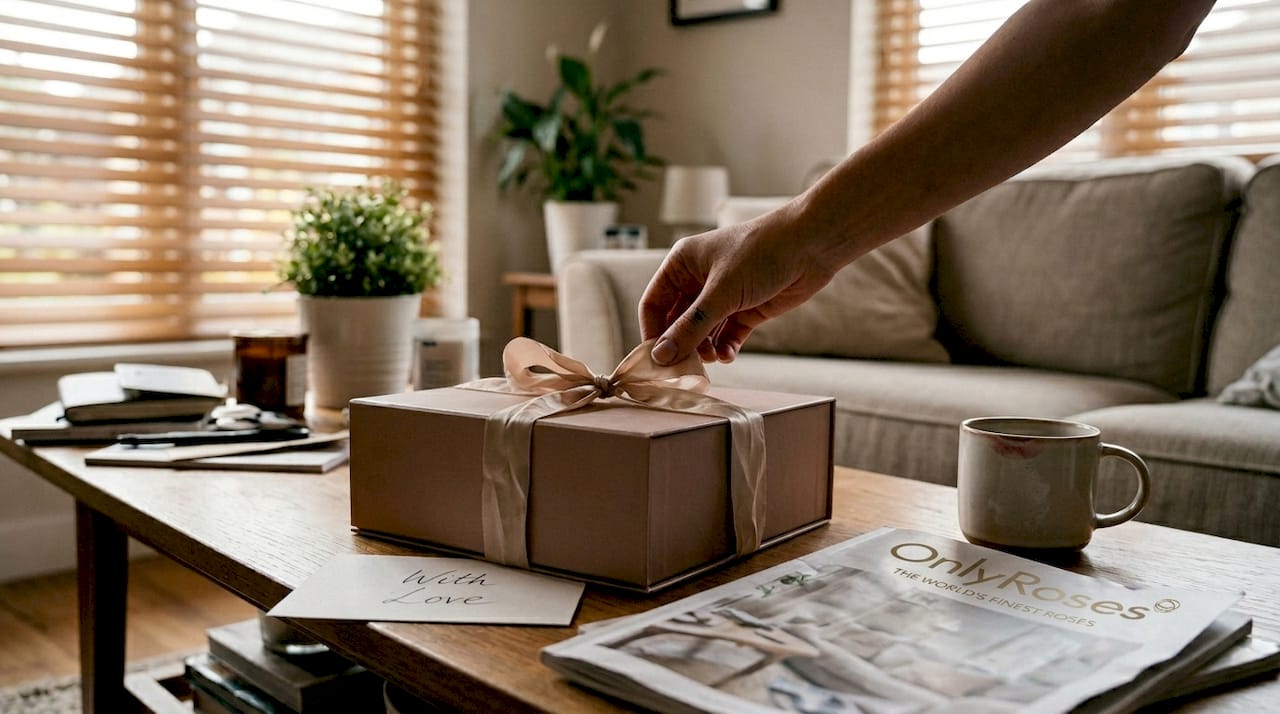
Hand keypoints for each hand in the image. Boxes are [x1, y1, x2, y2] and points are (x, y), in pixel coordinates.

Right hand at [639, 208, 838, 364]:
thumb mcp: (721, 292)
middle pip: (677, 322)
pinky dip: (725, 348)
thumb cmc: (761, 253)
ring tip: (712, 359)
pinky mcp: (746, 309)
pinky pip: (726, 335)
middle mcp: (699, 280)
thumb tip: (660, 357)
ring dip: (704, 349)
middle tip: (684, 369)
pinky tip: (728, 356)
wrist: (812, 245)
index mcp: (683, 264)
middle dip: (681, 345)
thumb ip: (690, 327)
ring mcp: (724, 296)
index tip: (657, 361)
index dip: (653, 332)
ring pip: (702, 332)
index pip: (654, 304)